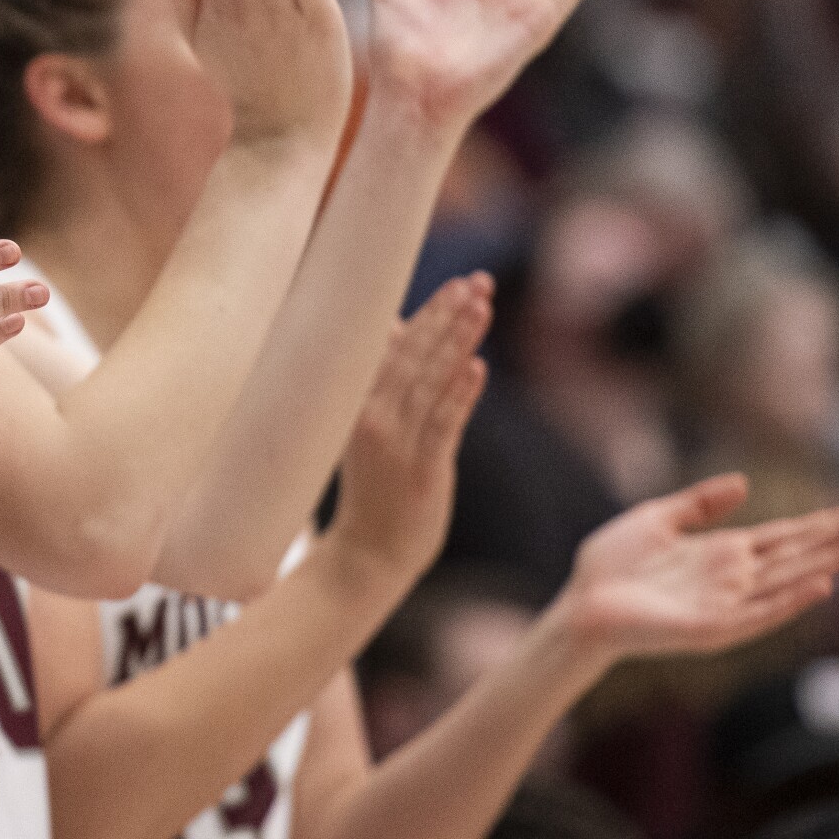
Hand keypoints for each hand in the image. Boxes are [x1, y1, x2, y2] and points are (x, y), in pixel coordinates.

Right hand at [325, 274, 491, 580]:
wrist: (365, 557)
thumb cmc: (373, 487)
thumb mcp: (368, 426)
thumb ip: (385, 377)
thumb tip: (392, 325)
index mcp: (357, 404)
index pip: (393, 347)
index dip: (429, 315)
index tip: (457, 284)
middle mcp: (373, 418)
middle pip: (413, 356)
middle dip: (446, 317)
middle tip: (475, 283)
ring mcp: (397, 445)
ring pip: (430, 383)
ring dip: (457, 343)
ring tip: (481, 308)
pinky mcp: (421, 472)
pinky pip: (442, 426)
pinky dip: (459, 395)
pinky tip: (476, 367)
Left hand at [552, 474, 838, 664]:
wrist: (581, 603)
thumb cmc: (612, 564)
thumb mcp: (657, 518)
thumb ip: (700, 503)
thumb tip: (745, 482)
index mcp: (724, 553)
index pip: (786, 535)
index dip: (823, 521)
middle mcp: (734, 579)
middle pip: (798, 554)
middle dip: (838, 537)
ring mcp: (727, 605)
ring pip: (789, 582)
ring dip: (828, 565)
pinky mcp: (711, 628)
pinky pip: (758, 615)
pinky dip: (789, 601)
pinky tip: (819, 586)